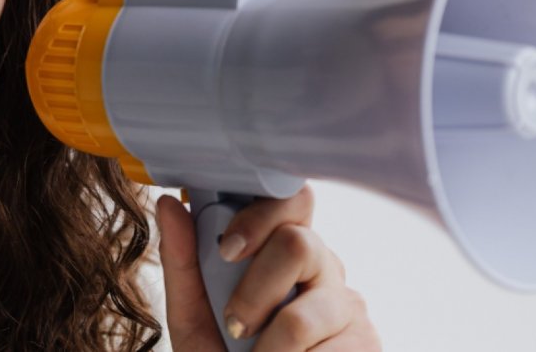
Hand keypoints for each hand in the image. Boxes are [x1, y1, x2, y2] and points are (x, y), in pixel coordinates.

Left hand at [155, 185, 380, 350]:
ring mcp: (349, 304)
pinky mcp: (366, 340)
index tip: (228, 249)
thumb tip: (168, 204)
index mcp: (283, 247)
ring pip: (302, 317)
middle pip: (298, 245)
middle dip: (255, 292)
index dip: (260, 216)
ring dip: (267, 349)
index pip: (290, 198)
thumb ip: (183, 262)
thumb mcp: (192, 315)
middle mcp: (323, 267)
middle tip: (236, 325)